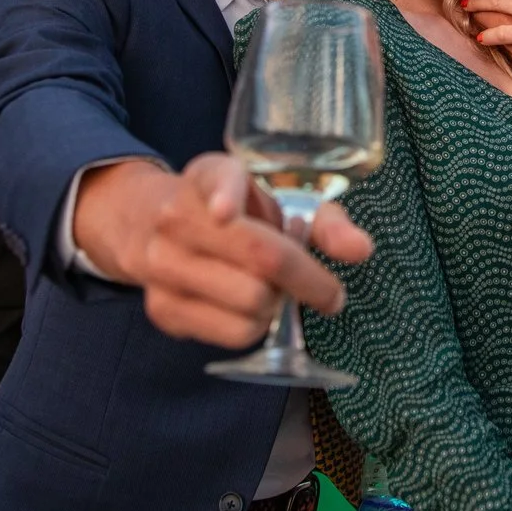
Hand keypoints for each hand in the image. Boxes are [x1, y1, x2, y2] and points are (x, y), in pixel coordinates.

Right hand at [83, 154, 374, 347]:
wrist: (150, 227)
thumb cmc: (237, 213)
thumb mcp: (279, 200)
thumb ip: (325, 223)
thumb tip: (361, 250)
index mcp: (208, 176)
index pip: (217, 181)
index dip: (225, 195)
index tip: (225, 211)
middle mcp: (176, 217)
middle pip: (259, 257)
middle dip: (308, 279)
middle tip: (324, 286)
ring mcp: (161, 265)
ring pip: (251, 302)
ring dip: (280, 305)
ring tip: (273, 288)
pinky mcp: (161, 309)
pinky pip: (235, 334)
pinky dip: (258, 327)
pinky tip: (250, 307)